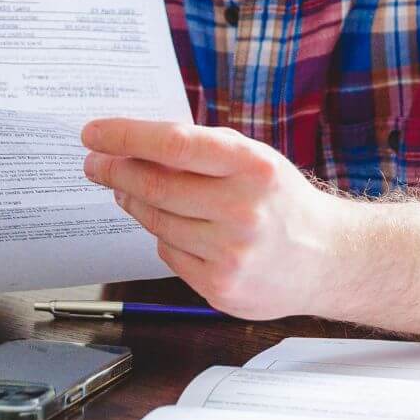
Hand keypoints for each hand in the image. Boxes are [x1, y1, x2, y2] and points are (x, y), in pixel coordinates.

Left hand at [82, 119, 352, 319]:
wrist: (326, 258)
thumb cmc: (281, 199)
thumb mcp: (253, 159)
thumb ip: (202, 151)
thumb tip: (133, 145)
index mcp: (252, 166)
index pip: (173, 145)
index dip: (125, 137)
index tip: (93, 133)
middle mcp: (243, 210)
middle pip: (155, 187)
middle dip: (115, 171)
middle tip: (94, 162)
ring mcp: (231, 253)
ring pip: (156, 222)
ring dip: (133, 202)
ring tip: (126, 189)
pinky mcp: (221, 287)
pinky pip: (169, 253)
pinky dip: (163, 236)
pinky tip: (173, 225)